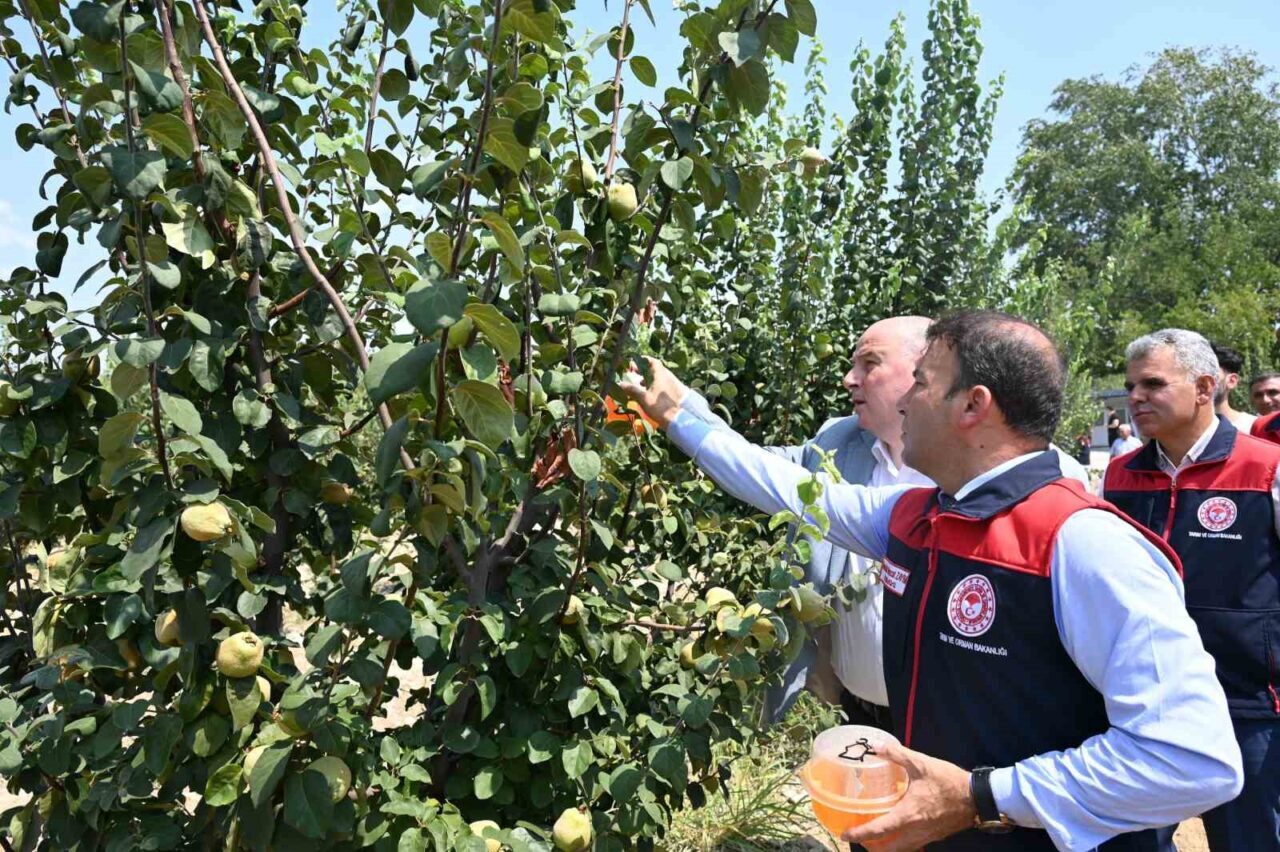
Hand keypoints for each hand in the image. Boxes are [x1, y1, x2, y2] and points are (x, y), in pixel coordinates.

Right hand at [617, 356, 687, 429]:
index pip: (653, 362)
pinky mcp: (675, 393)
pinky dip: (655, 385)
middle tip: (634, 374)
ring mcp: (673, 385)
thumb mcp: (644, 398)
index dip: (643, 360)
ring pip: (659, 377)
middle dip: (644, 370)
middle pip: (656, 369)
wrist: (678, 420)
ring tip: (640, 384)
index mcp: (661, 375)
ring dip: (649, 378)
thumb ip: (632, 390)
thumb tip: (621, 384)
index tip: (634, 363)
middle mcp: (668, 377)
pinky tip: (649, 393)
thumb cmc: (660, 407)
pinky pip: (663, 384)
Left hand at [841, 742, 975, 851]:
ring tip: (875, 836)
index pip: (879, 830)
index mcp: (908, 815)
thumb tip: (877, 747)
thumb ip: (897, 754)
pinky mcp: (935, 837)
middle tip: (859, 836)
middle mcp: (915, 831)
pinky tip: (898, 831)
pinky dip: (901, 844)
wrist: (977, 797)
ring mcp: (926, 837)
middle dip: (871, 846)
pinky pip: (913, 846)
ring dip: (886, 847)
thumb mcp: (922, 763)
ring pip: (901, 850)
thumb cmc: (949, 781)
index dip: (860, 834)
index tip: (846, 834)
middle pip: (888, 849)